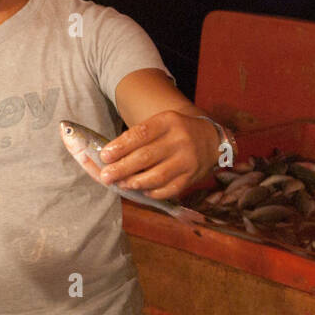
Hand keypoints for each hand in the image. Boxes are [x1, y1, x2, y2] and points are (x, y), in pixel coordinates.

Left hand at [95, 110, 219, 200]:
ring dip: (134, 183)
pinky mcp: (191, 177)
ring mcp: (187, 160)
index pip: (140, 134)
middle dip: (121, 168)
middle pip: (145, 157)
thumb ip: (136, 138)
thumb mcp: (159, 125)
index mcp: (168, 122)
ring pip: (156, 176)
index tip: (104, 156)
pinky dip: (152, 192)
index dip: (120, 146)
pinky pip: (168, 190)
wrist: (209, 140)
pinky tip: (142, 190)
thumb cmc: (174, 133)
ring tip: (121, 184)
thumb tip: (108, 158)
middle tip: (106, 176)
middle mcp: (179, 140)